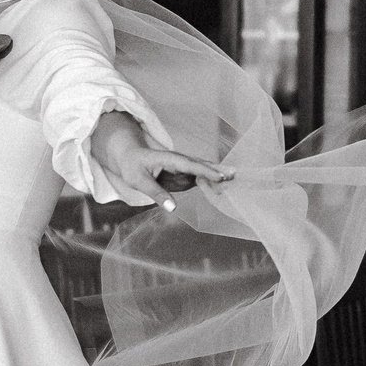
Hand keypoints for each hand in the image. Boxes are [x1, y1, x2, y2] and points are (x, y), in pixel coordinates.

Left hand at [91, 111, 232, 208]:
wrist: (130, 158)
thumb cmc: (133, 167)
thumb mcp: (139, 181)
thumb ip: (156, 193)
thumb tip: (173, 207)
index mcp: (170, 159)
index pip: (190, 165)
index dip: (205, 171)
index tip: (220, 176)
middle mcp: (180, 162)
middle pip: (202, 165)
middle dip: (218, 170)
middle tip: (236, 175)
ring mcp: (184, 169)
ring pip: (204, 172)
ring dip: (218, 176)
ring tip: (235, 180)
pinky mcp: (185, 176)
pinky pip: (201, 179)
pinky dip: (212, 182)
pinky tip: (223, 188)